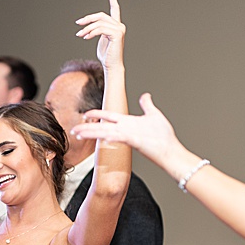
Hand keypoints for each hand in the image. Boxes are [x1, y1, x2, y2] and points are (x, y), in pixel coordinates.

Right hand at [70, 93, 188, 164]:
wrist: (170, 150)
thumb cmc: (164, 136)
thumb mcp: (154, 115)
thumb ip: (147, 105)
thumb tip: (145, 95)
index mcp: (128, 122)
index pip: (108, 116)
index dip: (97, 115)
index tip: (85, 115)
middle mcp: (125, 129)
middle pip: (102, 126)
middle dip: (87, 128)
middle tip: (73, 130)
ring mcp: (128, 135)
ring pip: (105, 132)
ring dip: (92, 133)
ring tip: (78, 134)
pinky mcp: (134, 141)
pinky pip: (119, 137)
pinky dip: (111, 137)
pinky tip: (102, 137)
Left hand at [75, 0, 125, 69]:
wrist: (111, 65)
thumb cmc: (106, 54)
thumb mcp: (100, 39)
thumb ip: (97, 30)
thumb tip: (88, 27)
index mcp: (116, 25)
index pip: (115, 8)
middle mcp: (119, 25)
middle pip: (101, 16)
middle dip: (88, 19)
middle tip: (78, 23)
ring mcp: (119, 29)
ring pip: (99, 23)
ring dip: (87, 28)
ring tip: (80, 35)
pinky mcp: (117, 34)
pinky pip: (100, 29)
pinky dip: (91, 32)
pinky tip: (85, 37)